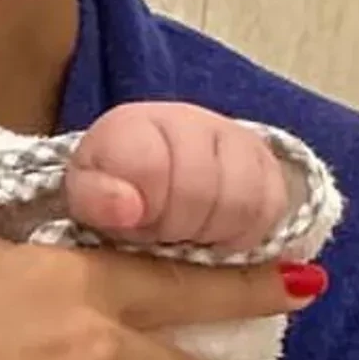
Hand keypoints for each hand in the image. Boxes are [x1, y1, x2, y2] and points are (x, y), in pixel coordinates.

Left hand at [65, 102, 289, 249]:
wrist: (148, 184)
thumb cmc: (113, 194)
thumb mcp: (85, 196)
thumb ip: (94, 196)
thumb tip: (126, 207)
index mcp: (135, 126)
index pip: (149, 165)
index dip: (143, 206)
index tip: (129, 224)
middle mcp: (190, 121)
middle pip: (201, 188)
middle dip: (176, 227)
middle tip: (157, 236)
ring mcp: (234, 140)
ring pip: (242, 200)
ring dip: (212, 233)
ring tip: (187, 238)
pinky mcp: (268, 167)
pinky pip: (273, 207)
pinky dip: (248, 233)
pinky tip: (220, 237)